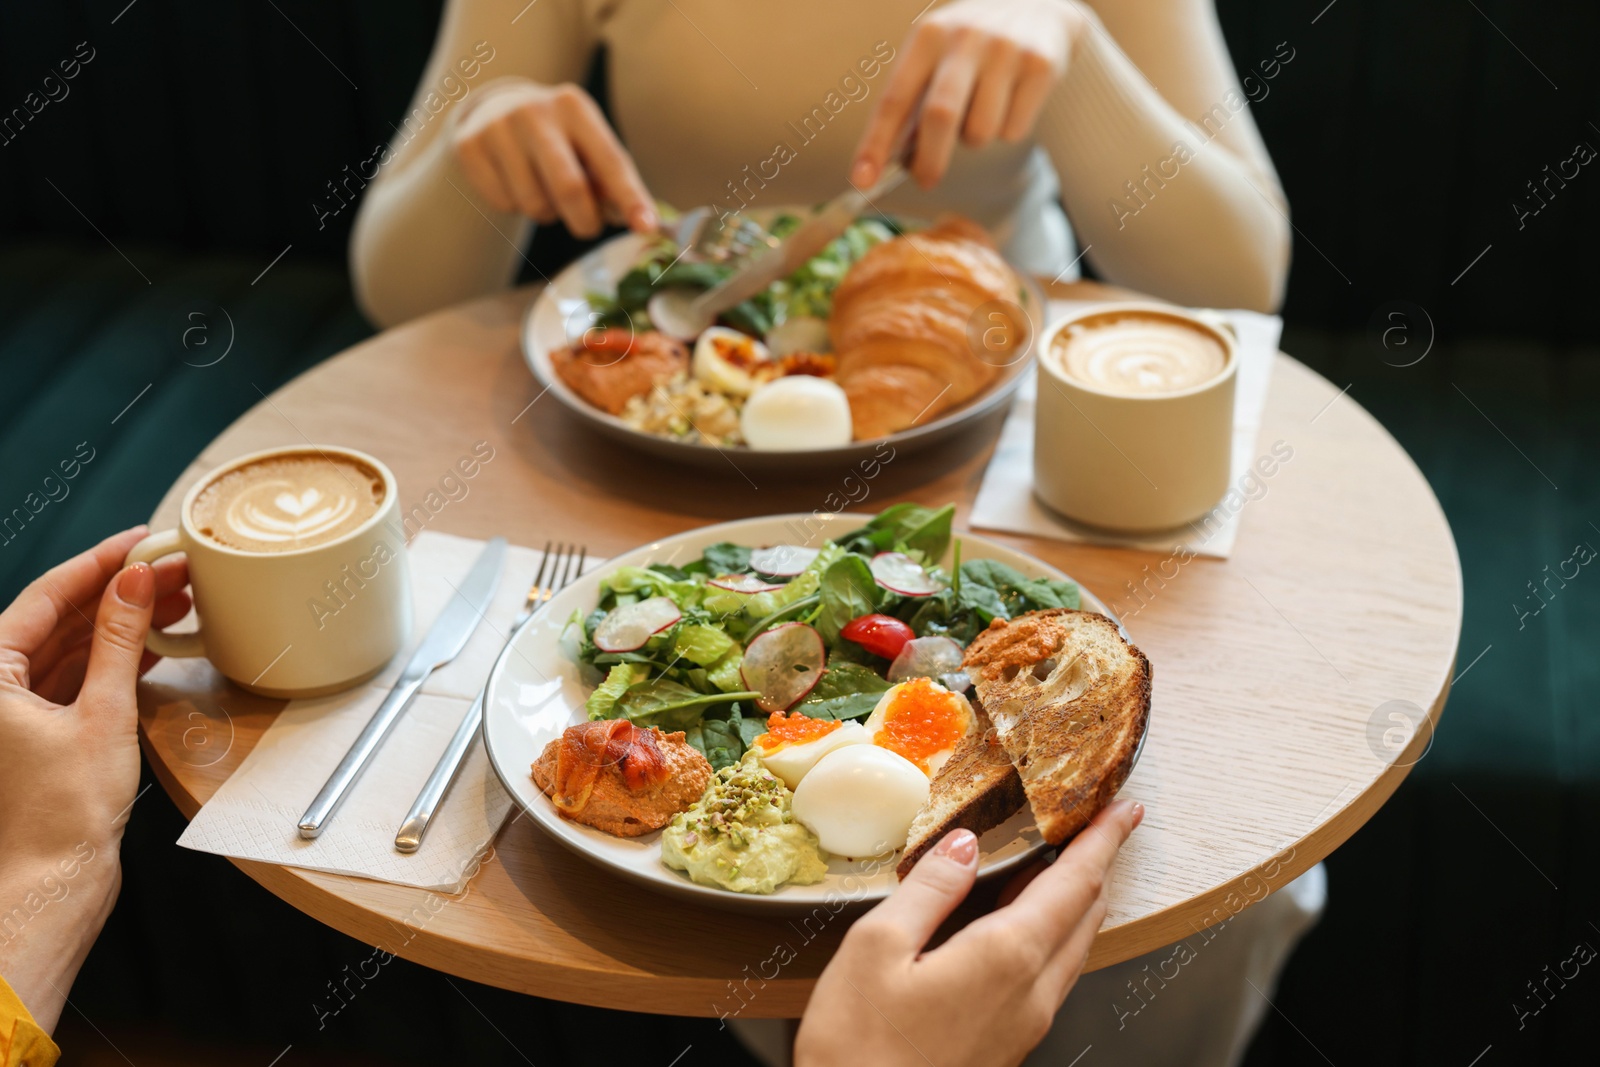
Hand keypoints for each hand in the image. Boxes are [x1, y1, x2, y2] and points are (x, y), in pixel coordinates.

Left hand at [0, 527, 188, 1031]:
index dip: (99, 562)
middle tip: (175, 567)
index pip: (46, 596)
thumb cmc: (61, 814)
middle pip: (60, 617)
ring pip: (73, 644)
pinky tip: (155, 640)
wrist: (53, 883)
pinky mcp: (43, 730)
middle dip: (120, 590)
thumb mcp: (102, 713)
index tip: (142, 539)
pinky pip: (79, 674)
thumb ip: (117, 640)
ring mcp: (17, 708)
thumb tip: (133, 582)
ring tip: (178, 598)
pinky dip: (117, 654)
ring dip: (123, 620)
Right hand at [452, 78, 656, 238]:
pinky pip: (503, 204)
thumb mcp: (586, 144)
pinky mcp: (469, 146)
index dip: (631, 198)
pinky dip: (515, 207)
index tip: (647, 227)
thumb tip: (642, 221)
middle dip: (585, 221)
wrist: (492, 109)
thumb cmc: (556, 138)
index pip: (611, 161)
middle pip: (570, 188)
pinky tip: (514, 183)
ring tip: (543, 191)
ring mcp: (498, 127)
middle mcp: (536, 111)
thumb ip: (611, 180)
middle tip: (587, 227)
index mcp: (575, 107)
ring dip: (547, 214)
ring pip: (534, 203)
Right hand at [795, 799, 1142, 1066]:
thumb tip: (963, 845)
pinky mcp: (1008, 1046)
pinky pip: (1050, 977)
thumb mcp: (876, 947)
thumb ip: (929, 889)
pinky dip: (1054, 935)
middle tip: (1104, 827)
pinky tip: (1028, 927)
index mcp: (1005, 957)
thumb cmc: (858, 1047)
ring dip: (1079, 902)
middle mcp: (1030, 993)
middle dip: (1099, 865)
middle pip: (1086, 917)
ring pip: (1072, 950)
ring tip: (1071, 867)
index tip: (1125, 809)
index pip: (1074, 884)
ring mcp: (1024, 1025)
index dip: (1103, 841)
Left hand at [852, 0, 1090, 189]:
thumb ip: (915, 99)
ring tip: (981, 112)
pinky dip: (1007, 131)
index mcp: (928, 35)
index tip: (861, 181)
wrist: (1040, 5)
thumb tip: (892, 160)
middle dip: (929, 160)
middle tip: (926, 180)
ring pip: (980, 132)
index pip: (895, 99)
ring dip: (974, 139)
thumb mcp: (937, 54)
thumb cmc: (973, 45)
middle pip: (940, 117)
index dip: (875, 144)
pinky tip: (1012, 101)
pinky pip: (1013, 130)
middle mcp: (965, 38)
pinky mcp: (1040, 67)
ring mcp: (1006, 50)